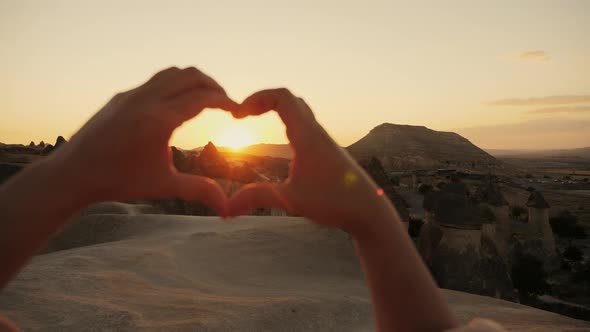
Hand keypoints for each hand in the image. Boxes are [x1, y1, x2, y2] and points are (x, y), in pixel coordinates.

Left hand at [50, 67, 236, 214]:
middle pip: (190, 75)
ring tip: (205, 101)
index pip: (202, 97)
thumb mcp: (163, 185)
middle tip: (225, 103)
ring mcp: (131, 95)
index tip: (238, 111)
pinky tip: (176, 108)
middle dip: (212, 86)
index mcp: (158, 120)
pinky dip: (174, 86)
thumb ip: (200, 190)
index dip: (226, 101)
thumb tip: (228, 209)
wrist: (73, 174)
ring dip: (192, 82)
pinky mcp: (121, 97)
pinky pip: (155, 82)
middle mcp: (145, 99)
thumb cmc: (118, 181)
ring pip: (171, 73)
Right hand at [227, 89, 395, 233]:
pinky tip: (281, 141)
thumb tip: (224, 208)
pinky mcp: (327, 151)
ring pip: (299, 110)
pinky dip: (287, 121)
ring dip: (276, 109)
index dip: (256, 98)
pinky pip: (305, 124)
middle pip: (289, 99)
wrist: (369, 210)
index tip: (238, 114)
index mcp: (307, 136)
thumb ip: (257, 199)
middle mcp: (316, 132)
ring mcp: (324, 140)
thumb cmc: (335, 202)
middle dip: (263, 100)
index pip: (282, 97)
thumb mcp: (291, 200)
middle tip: (243, 114)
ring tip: (255, 120)